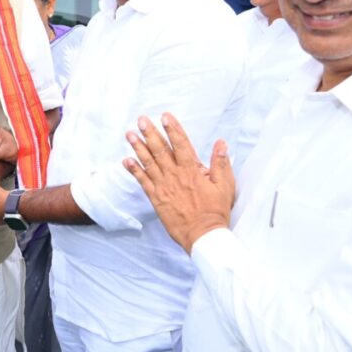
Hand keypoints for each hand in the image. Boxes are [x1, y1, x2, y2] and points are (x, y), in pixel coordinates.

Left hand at [122, 113, 234, 252]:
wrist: (203, 235)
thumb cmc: (215, 211)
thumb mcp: (225, 186)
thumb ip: (221, 164)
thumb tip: (221, 144)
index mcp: (192, 170)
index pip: (181, 144)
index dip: (173, 129)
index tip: (165, 116)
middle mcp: (175, 175)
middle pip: (161, 150)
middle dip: (151, 133)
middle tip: (141, 120)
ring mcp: (164, 186)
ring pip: (149, 163)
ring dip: (138, 147)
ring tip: (129, 134)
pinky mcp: (156, 198)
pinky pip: (142, 182)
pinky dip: (134, 171)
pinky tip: (126, 161)